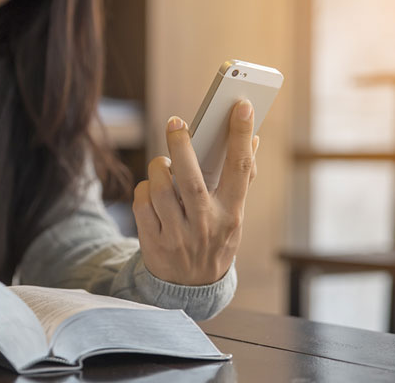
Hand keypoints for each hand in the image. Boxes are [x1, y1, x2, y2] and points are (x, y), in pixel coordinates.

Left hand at [133, 100, 258, 285]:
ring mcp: (178, 237)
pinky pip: (142, 204)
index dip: (241, 136)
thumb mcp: (234, 215)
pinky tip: (152, 190)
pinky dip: (145, 190)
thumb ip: (241, 180)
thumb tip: (252, 139)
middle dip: (182, 146)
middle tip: (176, 122)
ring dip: (159, 168)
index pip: (240, 170)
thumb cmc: (215, 239)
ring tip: (164, 163)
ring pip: (160, 189)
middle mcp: (206, 226)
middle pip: (191, 179)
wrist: (191, 289)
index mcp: (231, 215)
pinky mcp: (153, 243)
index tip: (241, 105)